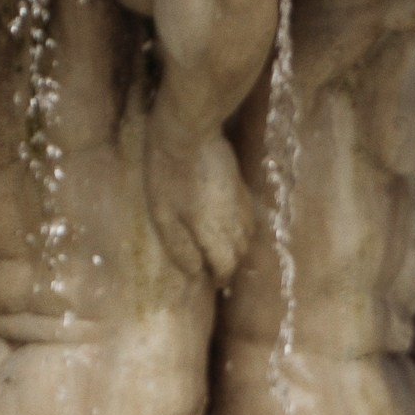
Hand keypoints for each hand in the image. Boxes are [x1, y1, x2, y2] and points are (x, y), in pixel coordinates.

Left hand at [147, 134, 254, 285]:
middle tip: (217, 268)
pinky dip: (244, 226)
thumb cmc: (168, 175)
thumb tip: (195, 273)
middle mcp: (235, 222)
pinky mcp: (241, 184)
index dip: (220, 278)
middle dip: (230, 264)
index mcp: (214, 234)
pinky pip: (250, 214)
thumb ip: (180, 248)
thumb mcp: (163, 216)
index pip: (226, 266)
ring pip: (249, 234)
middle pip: (240, 253)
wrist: (189, 132)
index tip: (213, 282)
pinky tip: (233, 221)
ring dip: (239, 247)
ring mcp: (241, 202)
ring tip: (225, 248)